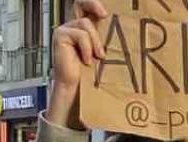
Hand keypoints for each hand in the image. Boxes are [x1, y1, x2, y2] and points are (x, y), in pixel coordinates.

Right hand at [47, 0, 106, 128]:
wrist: (77, 87)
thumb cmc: (92, 72)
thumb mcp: (102, 51)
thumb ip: (106, 37)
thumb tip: (126, 27)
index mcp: (84, 28)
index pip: (85, 5)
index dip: (93, 3)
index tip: (105, 12)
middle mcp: (73, 25)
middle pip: (80, 2)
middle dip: (93, 5)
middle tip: (105, 15)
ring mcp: (65, 29)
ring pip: (86, 24)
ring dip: (95, 41)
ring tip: (97, 57)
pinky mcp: (60, 35)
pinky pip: (80, 35)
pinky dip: (87, 48)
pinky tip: (87, 61)